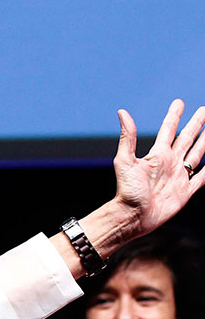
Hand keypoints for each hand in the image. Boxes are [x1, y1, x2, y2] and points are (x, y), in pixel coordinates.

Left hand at [112, 99, 204, 239]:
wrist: (132, 216)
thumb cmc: (127, 190)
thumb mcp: (125, 160)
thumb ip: (128, 137)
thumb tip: (122, 112)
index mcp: (156, 155)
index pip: (168, 130)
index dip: (174, 116)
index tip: (180, 102)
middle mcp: (169, 163)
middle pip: (187, 138)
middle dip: (196, 124)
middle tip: (204, 110)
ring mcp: (179, 176)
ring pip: (198, 153)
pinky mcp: (186, 190)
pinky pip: (203, 177)